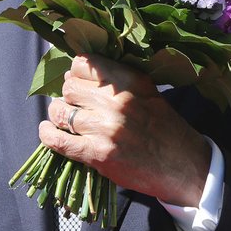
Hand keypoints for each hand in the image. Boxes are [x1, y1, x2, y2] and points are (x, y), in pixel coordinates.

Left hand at [39, 54, 210, 207]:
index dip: (77, 72)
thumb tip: (75, 73)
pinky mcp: (97, 154)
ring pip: (60, 112)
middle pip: (69, 87)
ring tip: (63, 119)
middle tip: (75, 104)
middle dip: (68, 95)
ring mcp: (105, 128)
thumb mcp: (147, 91)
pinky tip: (47, 132)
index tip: (79, 81)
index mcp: (129, 80)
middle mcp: (115, 100)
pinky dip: (47, 136)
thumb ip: (117, 79)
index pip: (84, 64)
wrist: (183, 166)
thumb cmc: (164, 128)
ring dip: (58, 115)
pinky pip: (59, 141)